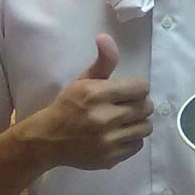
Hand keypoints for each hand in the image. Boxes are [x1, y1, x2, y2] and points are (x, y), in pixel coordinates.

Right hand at [32, 34, 152, 171]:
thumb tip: (105, 37)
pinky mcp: (111, 158)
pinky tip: (120, 134)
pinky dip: (132, 138)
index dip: (138, 88)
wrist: (48, 139)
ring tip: (127, 120)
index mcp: (97, 94)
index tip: (130, 91)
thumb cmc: (69, 105)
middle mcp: (104, 117)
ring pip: (146, 127)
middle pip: (146, 107)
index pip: (141, 88)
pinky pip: (138, 144)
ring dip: (139, 122)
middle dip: (141, 104)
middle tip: (129, 105)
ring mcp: (108, 140)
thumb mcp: (83, 80)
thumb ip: (103, 61)